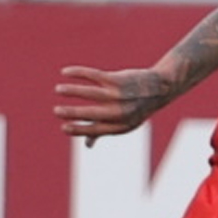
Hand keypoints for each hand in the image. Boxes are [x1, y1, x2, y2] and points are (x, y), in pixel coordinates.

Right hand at [54, 65, 178, 145]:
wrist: (160, 88)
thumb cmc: (138, 108)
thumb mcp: (125, 123)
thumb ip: (104, 131)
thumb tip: (88, 145)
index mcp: (121, 126)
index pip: (95, 130)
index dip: (78, 130)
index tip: (63, 127)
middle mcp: (120, 111)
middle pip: (91, 114)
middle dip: (72, 113)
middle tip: (56, 111)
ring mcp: (119, 94)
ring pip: (90, 93)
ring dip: (72, 91)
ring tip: (59, 89)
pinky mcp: (118, 79)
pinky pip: (93, 75)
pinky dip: (78, 72)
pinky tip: (65, 72)